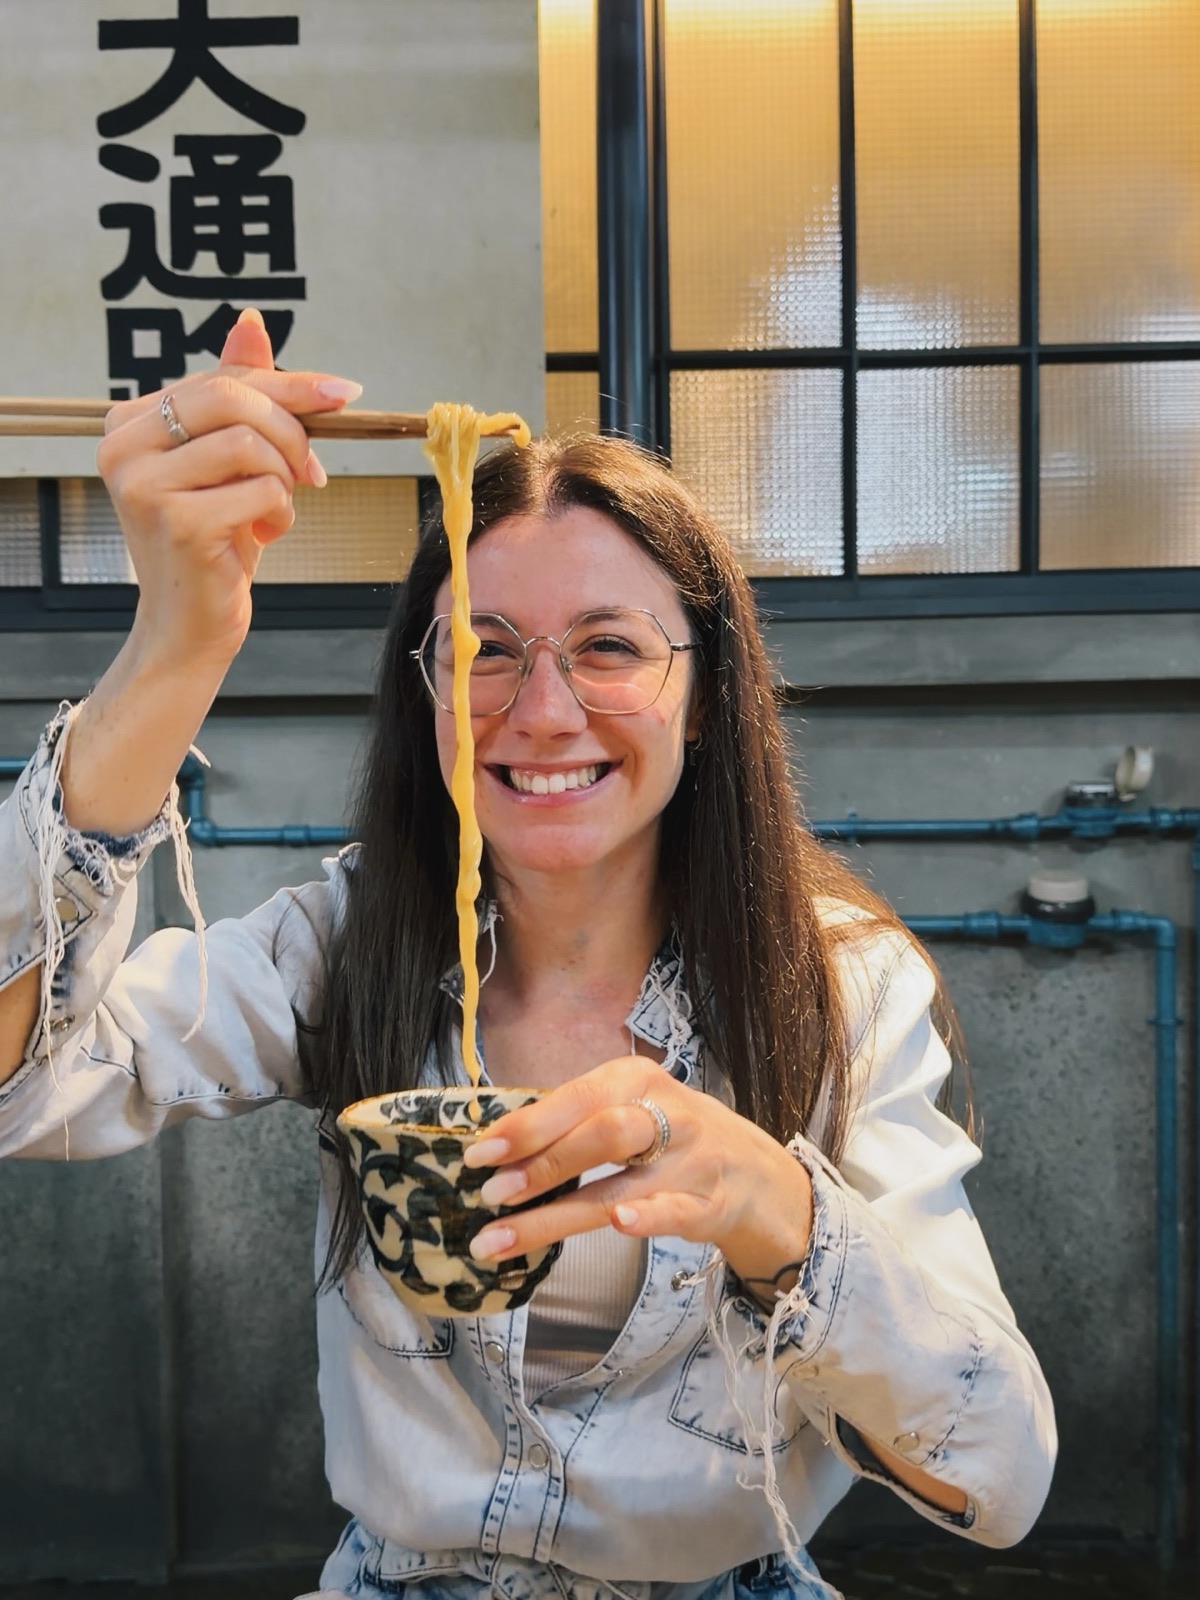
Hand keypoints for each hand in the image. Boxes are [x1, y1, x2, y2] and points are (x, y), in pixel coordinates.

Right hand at [96, 308, 361, 669]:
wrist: (189, 624)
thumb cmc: (213, 542)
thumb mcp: (228, 463)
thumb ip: (238, 394)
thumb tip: (250, 323)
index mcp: (129, 422)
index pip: (221, 379)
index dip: (288, 385)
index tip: (341, 393)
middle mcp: (123, 446)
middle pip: (233, 397)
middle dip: (290, 429)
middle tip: (310, 469)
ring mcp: (145, 485)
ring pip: (252, 443)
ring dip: (285, 477)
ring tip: (274, 508)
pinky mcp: (179, 523)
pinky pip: (262, 490)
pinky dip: (280, 512)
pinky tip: (263, 534)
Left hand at [461, 1058, 813, 1288]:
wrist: (752, 1169)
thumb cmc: (669, 1134)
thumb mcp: (626, 1107)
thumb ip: (571, 1121)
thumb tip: (496, 1146)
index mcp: (636, 1079)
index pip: (577, 1099)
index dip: (526, 1127)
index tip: (479, 1154)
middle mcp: (668, 1114)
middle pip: (603, 1134)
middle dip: (543, 1165)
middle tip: (490, 1194)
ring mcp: (691, 1162)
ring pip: (622, 1187)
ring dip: (556, 1216)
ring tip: (501, 1238)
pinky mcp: (709, 1206)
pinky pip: (674, 1212)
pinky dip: (647, 1219)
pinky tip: (619, 1227)